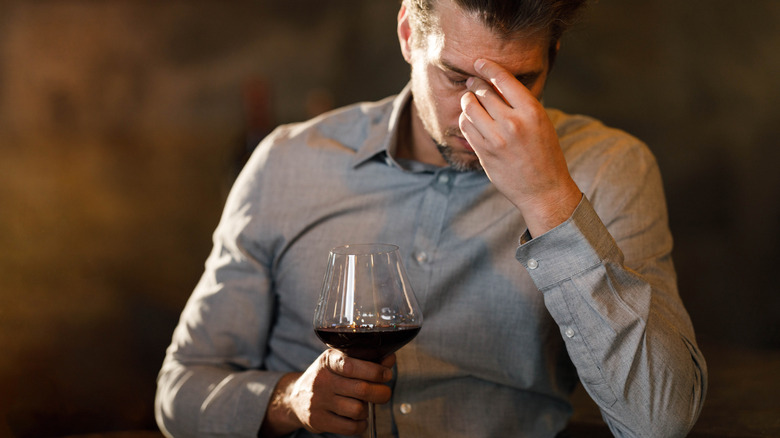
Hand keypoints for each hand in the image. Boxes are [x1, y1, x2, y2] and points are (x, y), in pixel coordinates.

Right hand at [261, 349, 394, 436]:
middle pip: (361, 389)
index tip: (386, 374)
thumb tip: (389, 360)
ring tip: (364, 405)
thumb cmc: (326, 377)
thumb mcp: (340, 362)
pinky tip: (358, 418)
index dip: (374, 371)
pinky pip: (350, 427)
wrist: (295, 397)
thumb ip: (365, 360)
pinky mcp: (318, 420)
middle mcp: (321, 380)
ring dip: (367, 409)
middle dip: (380, 392)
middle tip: (384, 393)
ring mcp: (318, 401)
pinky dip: (360, 425)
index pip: (352, 365)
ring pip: (357, 410)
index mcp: (328, 360)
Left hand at [459, 58, 581, 236]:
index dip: (488, 68)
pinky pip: (466, 127)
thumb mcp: (541, 123)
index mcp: (532, 111)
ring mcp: (496, 139)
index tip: (479, 62)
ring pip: (470, 108)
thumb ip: (520, 105)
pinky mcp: (484, 153)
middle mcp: (513, 123)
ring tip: (469, 100)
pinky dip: (465, 120)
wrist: (544, 190)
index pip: (504, 80)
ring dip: (467, 101)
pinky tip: (470, 119)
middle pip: (483, 92)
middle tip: (471, 81)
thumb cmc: (545, 154)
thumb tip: (496, 85)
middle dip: (475, 84)